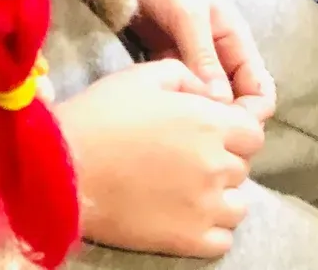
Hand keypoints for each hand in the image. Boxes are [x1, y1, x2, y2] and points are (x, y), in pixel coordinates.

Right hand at [57, 61, 263, 257]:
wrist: (65, 167)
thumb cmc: (102, 114)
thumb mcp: (144, 75)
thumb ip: (186, 76)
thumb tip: (208, 94)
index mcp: (209, 123)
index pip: (252, 133)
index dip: (233, 130)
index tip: (209, 131)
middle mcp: (216, 166)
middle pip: (242, 167)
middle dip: (221, 158)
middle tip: (187, 155)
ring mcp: (206, 208)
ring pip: (238, 205)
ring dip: (220, 195)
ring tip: (188, 187)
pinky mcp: (190, 241)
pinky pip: (223, 239)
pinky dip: (211, 227)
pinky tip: (184, 212)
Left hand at [133, 0, 276, 119]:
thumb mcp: (189, 16)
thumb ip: (204, 58)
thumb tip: (221, 105)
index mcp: (236, 43)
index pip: (260, 91)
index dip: (250, 113)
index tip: (228, 128)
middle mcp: (221, 57)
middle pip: (235, 101)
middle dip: (223, 120)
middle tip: (199, 132)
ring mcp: (195, 61)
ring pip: (207, 100)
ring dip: (198, 113)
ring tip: (178, 123)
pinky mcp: (171, 63)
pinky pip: (182, 91)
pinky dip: (178, 101)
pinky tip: (162, 108)